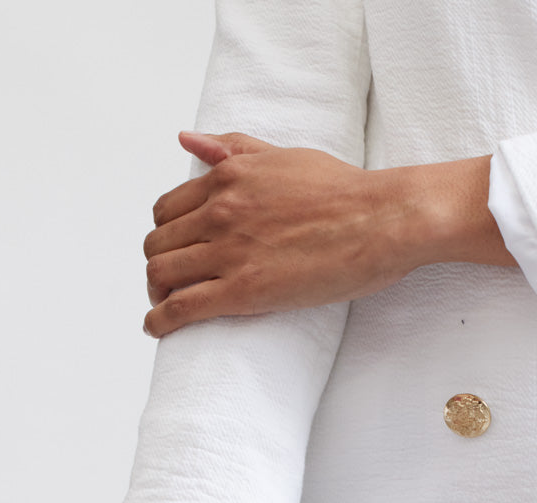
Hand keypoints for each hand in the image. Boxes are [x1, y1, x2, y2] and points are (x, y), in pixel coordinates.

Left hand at [141, 130, 416, 335]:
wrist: (380, 221)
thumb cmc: (345, 192)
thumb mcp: (282, 156)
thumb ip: (233, 149)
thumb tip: (188, 139)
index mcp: (228, 178)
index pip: (168, 209)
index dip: (166, 235)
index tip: (176, 251)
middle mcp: (220, 211)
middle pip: (158, 243)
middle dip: (159, 265)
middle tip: (172, 284)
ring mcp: (229, 251)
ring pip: (161, 273)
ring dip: (156, 294)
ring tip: (167, 307)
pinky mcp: (243, 290)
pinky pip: (181, 308)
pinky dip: (160, 321)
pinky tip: (157, 329)